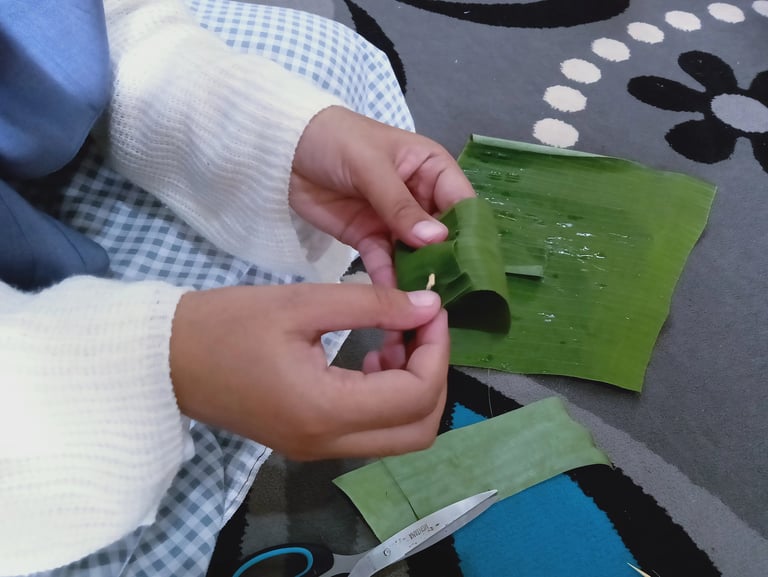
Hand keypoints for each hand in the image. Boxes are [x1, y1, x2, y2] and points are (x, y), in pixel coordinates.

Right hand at [169, 284, 447, 459]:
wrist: (165, 359)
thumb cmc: (227, 324)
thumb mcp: (302, 303)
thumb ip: (373, 304)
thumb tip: (429, 307)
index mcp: (325, 410)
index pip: (416, 396)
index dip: (437, 350)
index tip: (430, 310)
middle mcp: (328, 443)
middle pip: (419, 430)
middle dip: (434, 376)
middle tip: (419, 328)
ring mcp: (318, 450)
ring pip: (400, 437)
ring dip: (412, 389)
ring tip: (392, 339)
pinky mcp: (309, 443)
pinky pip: (370, 433)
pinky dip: (387, 400)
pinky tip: (370, 359)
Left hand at [290, 106, 475, 287]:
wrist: (282, 149)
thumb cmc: (335, 140)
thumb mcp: (370, 166)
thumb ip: (400, 204)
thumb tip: (436, 239)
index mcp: (431, 168)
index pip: (462, 203)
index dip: (468, 233)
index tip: (472, 266)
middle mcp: (420, 197)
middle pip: (442, 235)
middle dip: (446, 263)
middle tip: (451, 294)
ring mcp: (394, 221)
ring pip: (416, 254)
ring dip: (419, 277)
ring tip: (425, 305)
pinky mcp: (368, 238)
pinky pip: (385, 262)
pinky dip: (389, 280)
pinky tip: (395, 300)